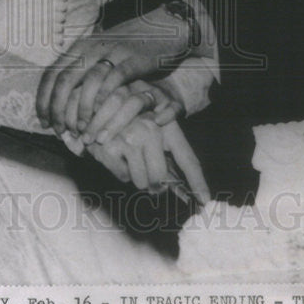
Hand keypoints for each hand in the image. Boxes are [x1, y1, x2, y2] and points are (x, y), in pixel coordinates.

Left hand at [36, 8, 190, 134]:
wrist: (163, 26)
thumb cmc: (128, 47)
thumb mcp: (99, 53)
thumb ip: (82, 70)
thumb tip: (58, 98)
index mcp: (80, 47)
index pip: (52, 73)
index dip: (43, 99)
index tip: (43, 122)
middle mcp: (92, 47)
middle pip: (65, 80)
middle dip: (58, 109)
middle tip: (59, 131)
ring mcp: (113, 51)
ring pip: (88, 81)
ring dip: (82, 109)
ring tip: (81, 129)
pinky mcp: (134, 58)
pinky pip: (115, 79)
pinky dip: (105, 98)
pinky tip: (102, 114)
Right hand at [87, 114, 209, 204]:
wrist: (99, 103)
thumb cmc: (134, 122)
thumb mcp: (156, 129)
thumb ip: (171, 157)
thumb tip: (188, 190)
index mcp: (167, 126)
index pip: (187, 159)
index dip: (197, 182)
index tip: (205, 200)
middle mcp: (150, 129)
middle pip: (160, 178)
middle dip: (156, 185)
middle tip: (151, 180)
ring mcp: (129, 138)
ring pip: (141, 182)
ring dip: (137, 177)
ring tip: (131, 158)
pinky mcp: (110, 147)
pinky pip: (123, 177)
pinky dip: (121, 171)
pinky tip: (117, 154)